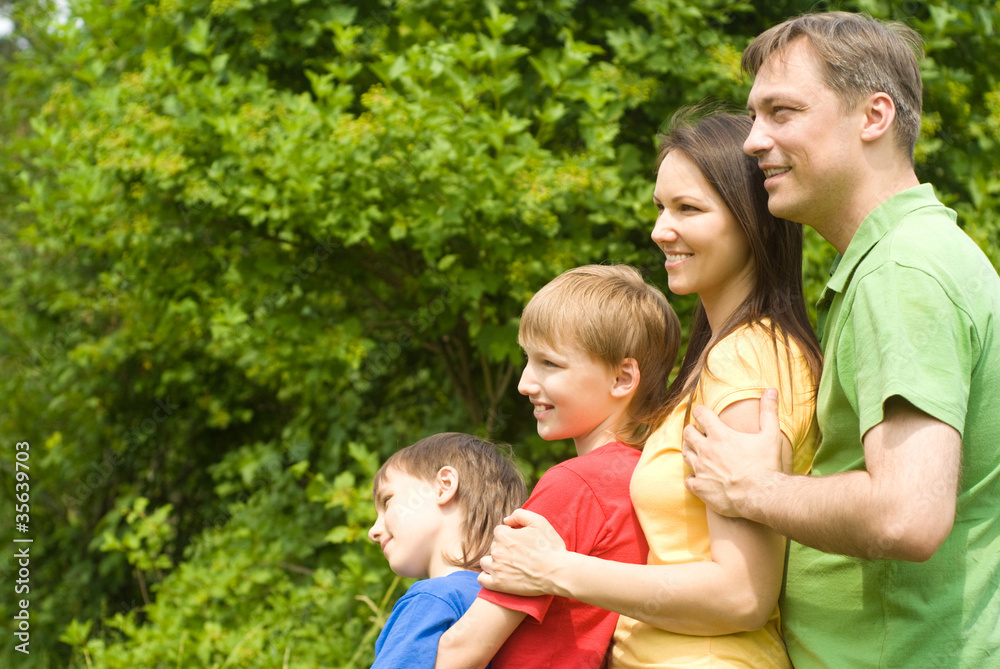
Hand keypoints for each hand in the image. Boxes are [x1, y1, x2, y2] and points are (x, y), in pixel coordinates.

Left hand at [478, 509, 565, 596]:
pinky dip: (487, 576)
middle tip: (520, 555)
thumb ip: (519, 514)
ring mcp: (496, 568)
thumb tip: (506, 520)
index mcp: (504, 535)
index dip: (511, 535)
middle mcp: (497, 551)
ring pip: (486, 562)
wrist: (557, 572)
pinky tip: (497, 575)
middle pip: (494, 546)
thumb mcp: (539, 522)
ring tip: (509, 566)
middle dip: (504, 548)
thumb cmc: (550, 546)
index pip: (499, 532)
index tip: (522, 542)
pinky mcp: (498, 584)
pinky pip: (482, 579)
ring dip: (494, 562)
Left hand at [681, 388, 782, 517]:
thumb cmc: (766, 466)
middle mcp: (706, 450)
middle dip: (692, 431)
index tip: (704, 414)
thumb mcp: (770, 435)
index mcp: (720, 435)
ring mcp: (700, 469)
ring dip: (691, 450)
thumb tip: (771, 390)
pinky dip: (693, 477)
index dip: (701, 412)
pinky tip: (700, 478)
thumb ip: (768, 411)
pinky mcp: (699, 487)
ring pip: (686, 454)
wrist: (760, 496)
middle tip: (700, 433)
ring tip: (700, 452)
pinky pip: (688, 479)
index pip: (701, 414)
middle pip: (687, 433)